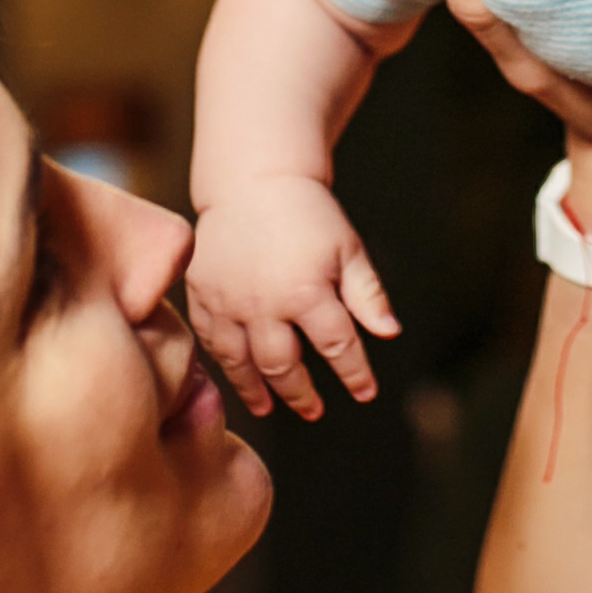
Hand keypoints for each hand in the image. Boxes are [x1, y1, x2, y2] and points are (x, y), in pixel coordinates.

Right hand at [186, 173, 397, 421]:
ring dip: (256, 390)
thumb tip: (390, 333)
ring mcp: (227, 301)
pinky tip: (236, 376)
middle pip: (283, 366)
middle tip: (314, 411)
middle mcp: (263, 304)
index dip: (354, 373)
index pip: (337, 347)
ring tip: (269, 409)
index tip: (365, 392)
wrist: (252, 181)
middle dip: (301, 393)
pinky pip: (210, 340)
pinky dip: (224, 363)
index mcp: (306, 292)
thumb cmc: (308, 215)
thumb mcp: (348, 249)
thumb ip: (368, 295)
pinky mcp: (201, 293)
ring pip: (240, 362)